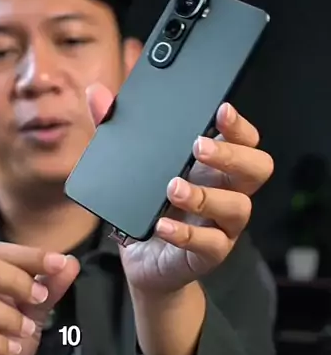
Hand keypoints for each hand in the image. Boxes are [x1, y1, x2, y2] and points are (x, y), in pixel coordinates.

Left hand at [87, 85, 272, 296]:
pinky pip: (210, 244)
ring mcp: (222, 225)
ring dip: (206, 195)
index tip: (221, 109)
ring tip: (173, 188)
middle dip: (232, 155)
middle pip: (257, 168)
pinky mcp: (209, 253)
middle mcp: (227, 192)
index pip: (245, 139)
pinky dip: (186, 234)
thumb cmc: (145, 207)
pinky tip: (161, 225)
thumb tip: (97, 93)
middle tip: (199, 147)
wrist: (142, 261)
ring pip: (239, 207)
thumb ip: (114, 128)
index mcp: (214, 165)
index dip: (239, 125)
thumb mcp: (127, 166)